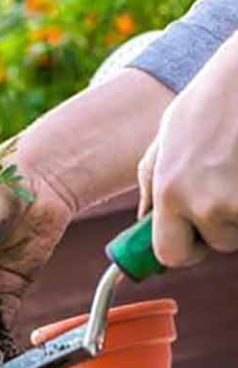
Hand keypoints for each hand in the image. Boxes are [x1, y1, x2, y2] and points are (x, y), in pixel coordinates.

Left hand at [137, 36, 237, 266]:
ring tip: (236, 168)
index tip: (192, 238)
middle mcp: (205, 203)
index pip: (170, 255)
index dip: (183, 249)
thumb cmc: (207, 106)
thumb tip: (144, 224)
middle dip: (220, 226)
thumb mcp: (164, 143)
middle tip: (222, 187)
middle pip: (217, 244)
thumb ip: (152, 187)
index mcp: (169, 192)